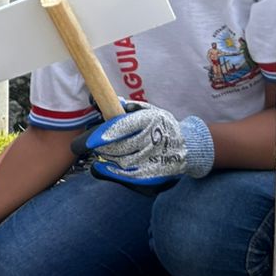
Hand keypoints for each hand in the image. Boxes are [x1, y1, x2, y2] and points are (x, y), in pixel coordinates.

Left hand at [71, 100, 214, 189]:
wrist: (186, 147)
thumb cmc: (161, 125)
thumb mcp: (149, 111)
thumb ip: (128, 107)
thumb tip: (104, 101)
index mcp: (150, 120)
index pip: (123, 127)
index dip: (104, 134)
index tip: (90, 140)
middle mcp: (152, 139)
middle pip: (119, 146)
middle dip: (100, 146)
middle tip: (88, 144)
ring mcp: (152, 158)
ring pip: (120, 161)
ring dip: (105, 157)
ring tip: (100, 151)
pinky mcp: (151, 174)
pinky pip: (126, 175)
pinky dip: (110, 171)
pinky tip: (101, 166)